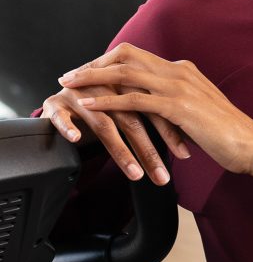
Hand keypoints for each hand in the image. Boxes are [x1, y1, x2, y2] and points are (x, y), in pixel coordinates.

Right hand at [41, 80, 190, 184]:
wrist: (66, 85)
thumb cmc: (104, 100)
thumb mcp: (131, 105)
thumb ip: (155, 117)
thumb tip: (188, 145)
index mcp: (127, 84)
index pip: (153, 108)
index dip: (170, 131)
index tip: (185, 155)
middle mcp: (105, 87)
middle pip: (131, 119)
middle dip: (149, 150)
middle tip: (163, 177)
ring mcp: (80, 94)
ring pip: (101, 124)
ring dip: (120, 151)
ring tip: (135, 174)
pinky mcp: (56, 104)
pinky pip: (60, 116)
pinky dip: (67, 126)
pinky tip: (77, 139)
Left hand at [56, 42, 252, 177]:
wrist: (252, 145)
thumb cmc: (227, 135)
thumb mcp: (198, 112)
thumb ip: (176, 105)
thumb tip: (156, 112)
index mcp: (183, 70)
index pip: (137, 55)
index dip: (108, 61)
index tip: (88, 72)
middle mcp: (179, 71)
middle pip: (126, 56)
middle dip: (94, 63)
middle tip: (70, 75)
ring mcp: (179, 87)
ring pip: (125, 74)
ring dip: (93, 78)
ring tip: (70, 85)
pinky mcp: (178, 107)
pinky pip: (134, 100)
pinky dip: (108, 101)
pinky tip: (89, 107)